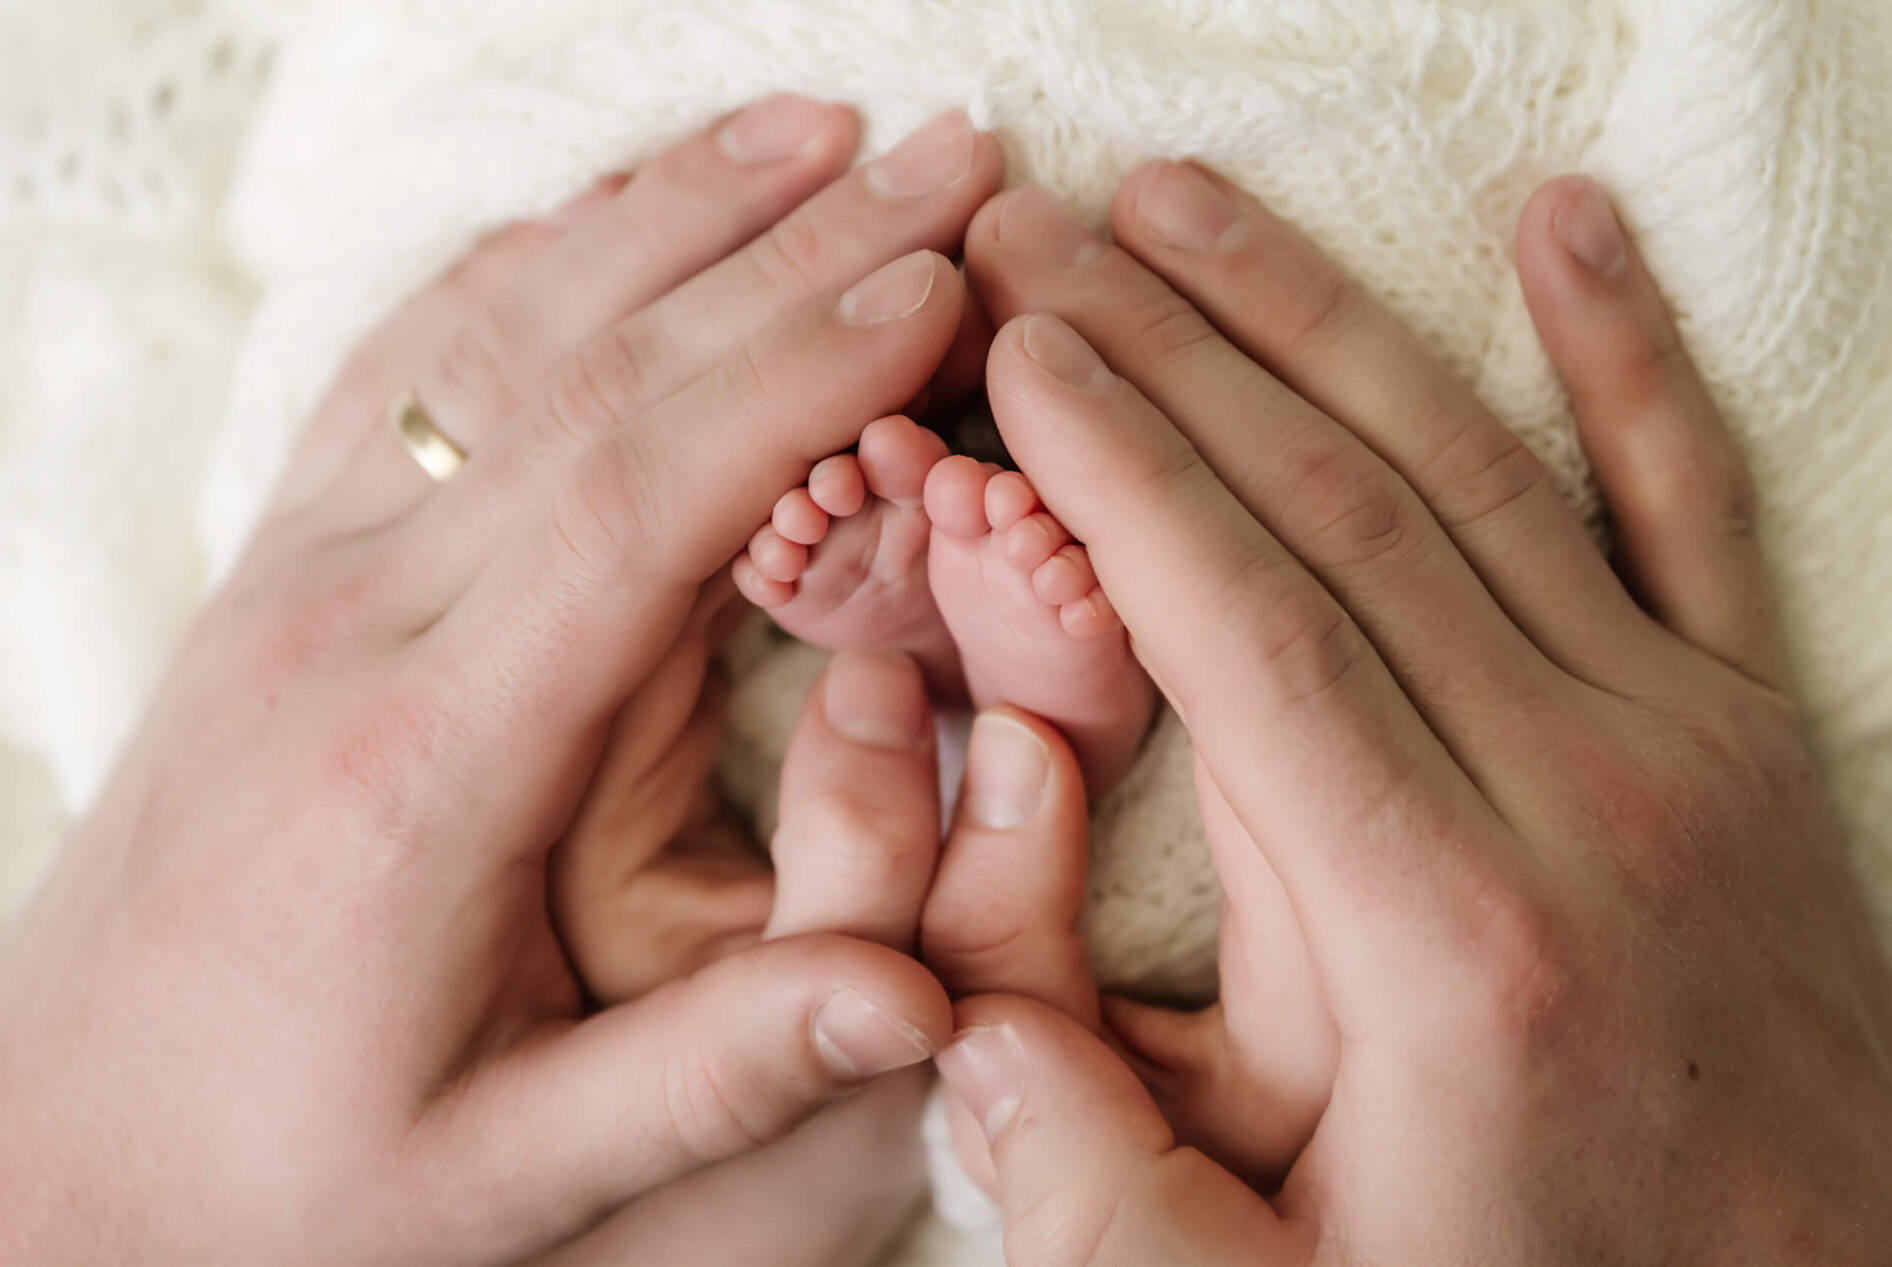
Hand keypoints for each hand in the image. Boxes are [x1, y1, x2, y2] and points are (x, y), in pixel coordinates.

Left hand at [0, 98, 1003, 1261]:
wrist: (57, 1167)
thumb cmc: (284, 1186)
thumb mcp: (499, 1184)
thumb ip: (711, 1083)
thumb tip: (922, 1005)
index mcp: (424, 764)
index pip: (632, 501)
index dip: (797, 376)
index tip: (939, 287)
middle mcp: (350, 625)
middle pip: (585, 370)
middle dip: (783, 248)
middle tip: (946, 157)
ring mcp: (300, 575)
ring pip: (495, 330)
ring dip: (664, 212)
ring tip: (816, 130)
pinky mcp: (281, 571)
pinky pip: (409, 364)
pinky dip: (532, 259)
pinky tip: (619, 211)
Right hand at [940, 167, 1891, 1261]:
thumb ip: (1104, 1198)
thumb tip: (955, 1038)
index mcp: (1447, 935)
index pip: (1249, 628)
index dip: (1119, 467)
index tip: (1018, 350)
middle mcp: (1580, 797)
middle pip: (1340, 509)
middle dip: (1168, 350)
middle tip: (1040, 233)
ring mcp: (1688, 744)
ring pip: (1478, 469)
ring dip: (1318, 316)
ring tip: (1187, 202)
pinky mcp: (1753, 732)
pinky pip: (1692, 500)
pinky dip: (1628, 349)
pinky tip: (1569, 223)